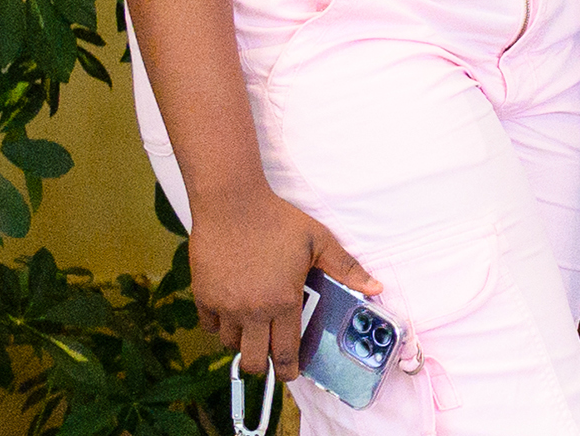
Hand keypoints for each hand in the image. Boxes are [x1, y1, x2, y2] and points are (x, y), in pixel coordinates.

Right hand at [189, 188, 380, 380]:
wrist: (231, 204)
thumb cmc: (278, 221)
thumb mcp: (319, 242)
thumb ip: (346, 268)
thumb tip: (377, 288)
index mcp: (283, 302)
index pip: (285, 351)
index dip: (288, 369)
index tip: (291, 375)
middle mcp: (251, 310)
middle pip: (252, 358)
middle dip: (262, 366)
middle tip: (269, 361)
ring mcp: (224, 305)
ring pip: (229, 343)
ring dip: (241, 343)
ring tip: (253, 333)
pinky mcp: (202, 295)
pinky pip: (208, 324)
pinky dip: (218, 326)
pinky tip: (230, 317)